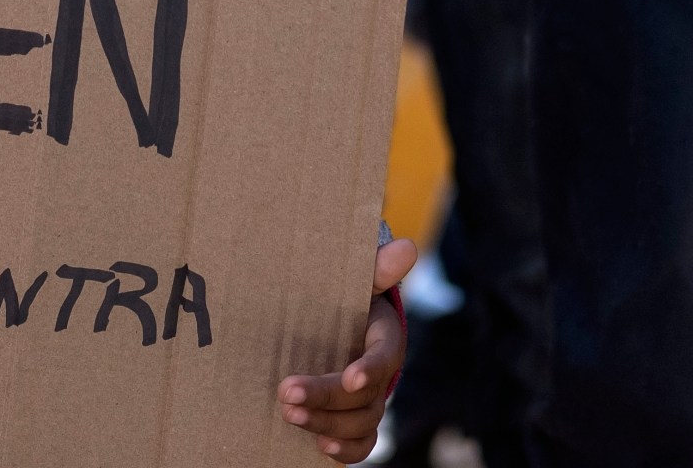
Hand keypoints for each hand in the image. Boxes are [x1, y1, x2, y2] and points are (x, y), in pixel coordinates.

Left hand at [279, 236, 419, 461]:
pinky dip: (344, 451)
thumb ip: (377, 268)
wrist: (334, 323)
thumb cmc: (344, 297)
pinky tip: (320, 448)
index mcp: (385, 337)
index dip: (370, 370)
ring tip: (287, 413)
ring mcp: (371, 401)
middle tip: (286, 393)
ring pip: (360, 423)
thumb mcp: (358, 279)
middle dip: (326, 397)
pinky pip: (361, 445)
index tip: (351, 378)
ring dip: (326, 424)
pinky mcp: (357, 422)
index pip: (385, 357)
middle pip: (365, 396)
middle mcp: (382, 374)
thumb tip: (406, 247)